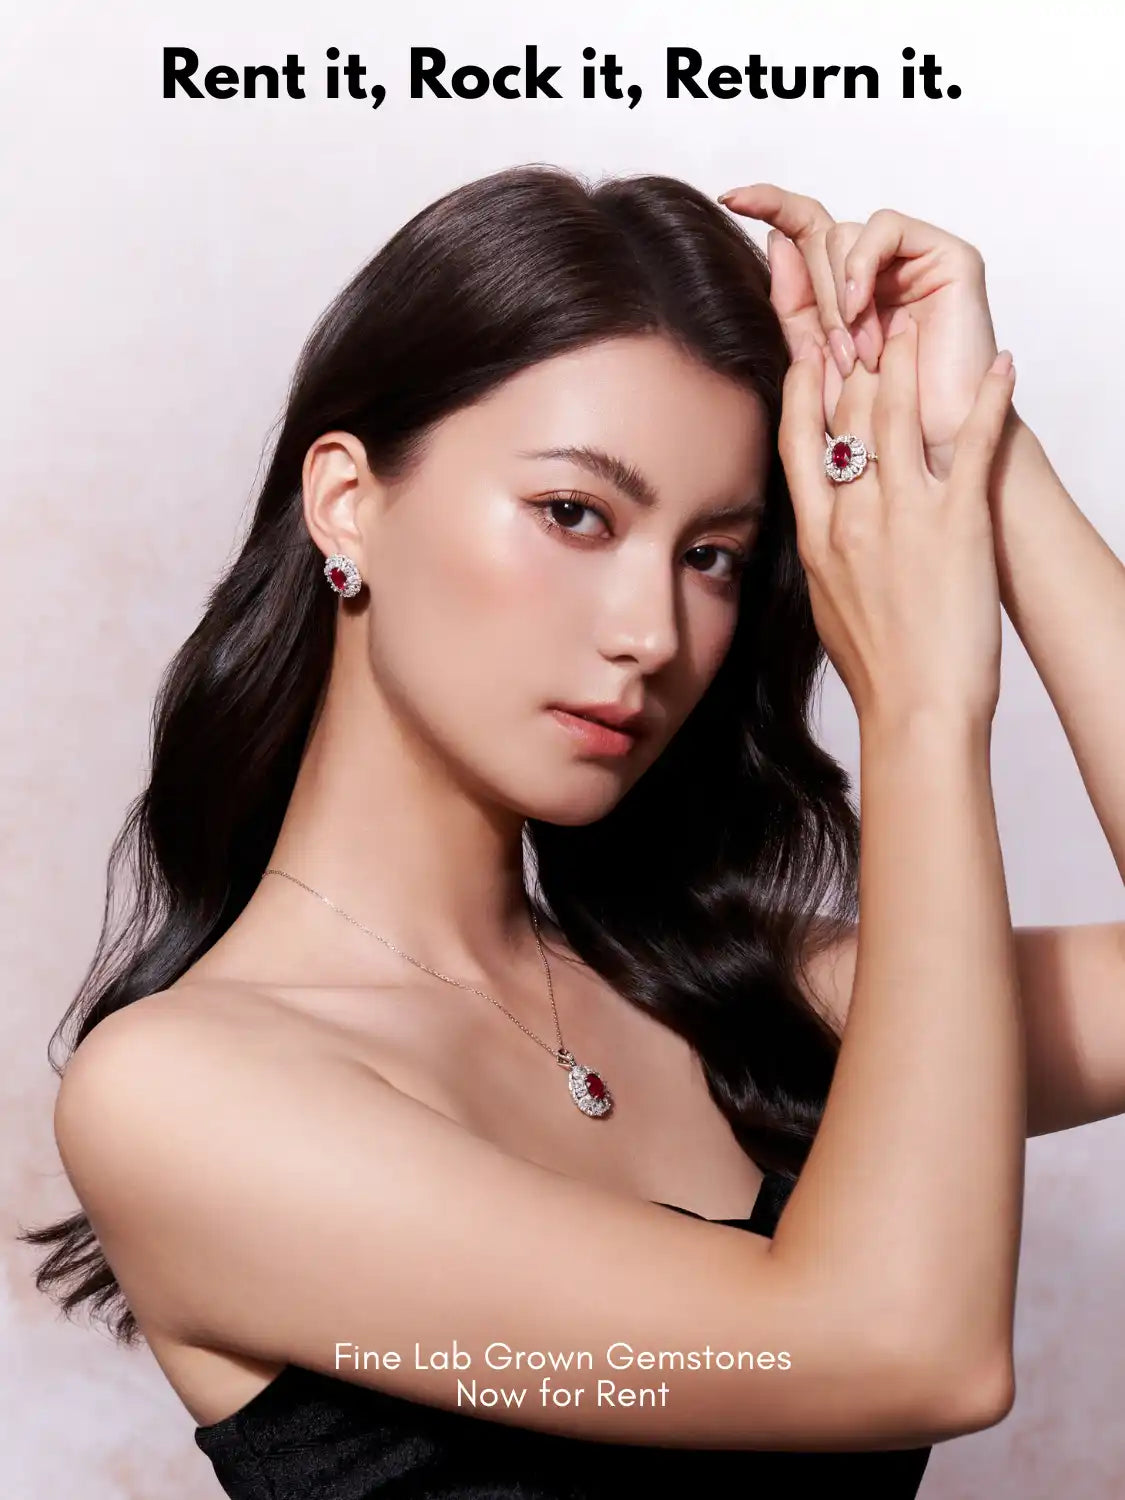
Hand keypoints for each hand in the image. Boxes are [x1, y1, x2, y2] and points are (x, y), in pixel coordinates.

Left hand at [719, 185, 1001, 479]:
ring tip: (863, 353)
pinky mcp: (948, 255)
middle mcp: (878, 269)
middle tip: (837, 356)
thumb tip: (775, 240)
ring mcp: (913, 260)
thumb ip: (794, 308)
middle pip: (818, 239)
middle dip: (815, 299)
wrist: (926, 453)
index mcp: (845, 289)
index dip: (768, 204)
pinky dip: (862, 267)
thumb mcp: (816, 365)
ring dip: (839, 298)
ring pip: (843, 235)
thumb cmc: (877, 425)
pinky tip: (862, 309)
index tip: (729, 197)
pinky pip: (883, 228)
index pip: (803, 228)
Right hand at [777, 315, 1015, 731]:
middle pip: (844, 416)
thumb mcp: (828, 603)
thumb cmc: (879, 668)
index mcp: (816, 536)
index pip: (799, 441)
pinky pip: (970, 444)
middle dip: (854, 360)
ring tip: (916, 325)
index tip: (810, 352)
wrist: (915, 708)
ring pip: (896, 413)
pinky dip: (988, 399)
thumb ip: (825, 554)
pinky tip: (1000, 367)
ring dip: (907, 360)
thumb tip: (827, 528)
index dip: (804, 387)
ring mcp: (903, 514)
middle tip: (867, 321)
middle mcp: (852, 515)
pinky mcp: (956, 521)